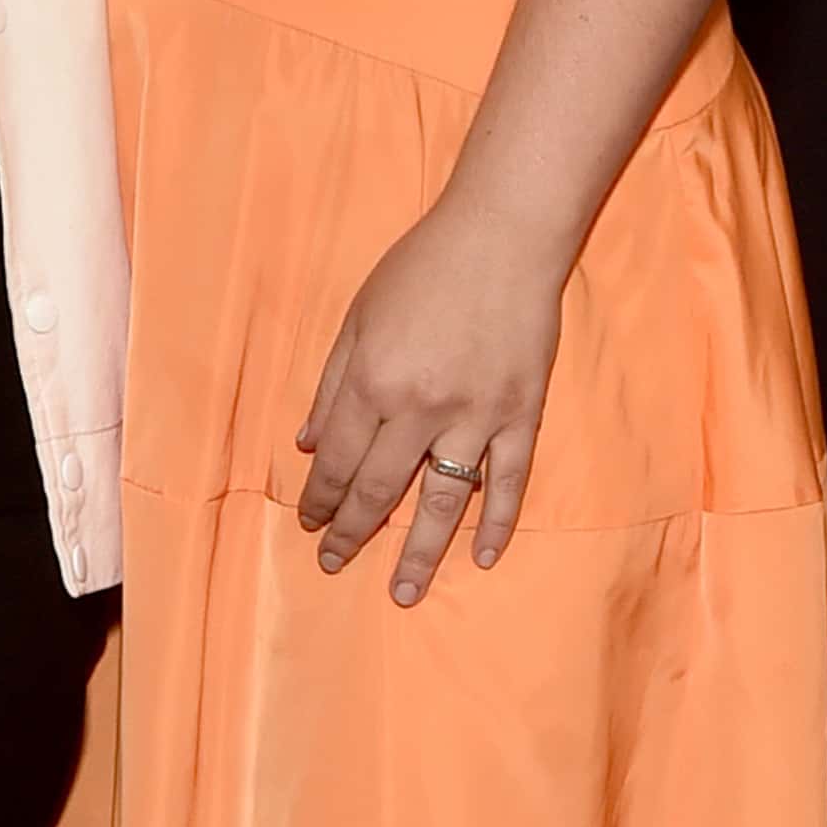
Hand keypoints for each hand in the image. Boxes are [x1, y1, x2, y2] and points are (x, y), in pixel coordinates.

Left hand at [294, 199, 564, 599]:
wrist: (504, 233)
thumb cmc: (423, 267)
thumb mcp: (358, 317)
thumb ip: (332, 385)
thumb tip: (306, 446)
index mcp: (373, 380)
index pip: (336, 460)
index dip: (319, 498)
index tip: (310, 523)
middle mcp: (420, 407)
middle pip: (378, 489)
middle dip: (351, 533)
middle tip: (336, 564)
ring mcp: (475, 415)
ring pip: (441, 501)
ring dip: (419, 553)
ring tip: (404, 593)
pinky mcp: (520, 413)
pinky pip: (508, 481)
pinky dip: (496, 522)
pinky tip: (483, 557)